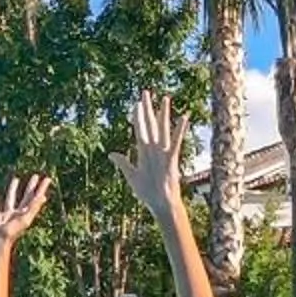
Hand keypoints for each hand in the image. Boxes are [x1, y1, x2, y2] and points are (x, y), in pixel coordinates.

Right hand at [0, 174, 51, 246]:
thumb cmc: (11, 233)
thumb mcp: (24, 219)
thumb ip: (33, 208)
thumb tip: (43, 197)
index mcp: (26, 214)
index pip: (36, 198)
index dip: (42, 189)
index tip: (47, 179)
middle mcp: (18, 214)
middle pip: (26, 197)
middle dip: (31, 187)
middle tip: (35, 176)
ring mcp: (8, 216)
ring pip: (11, 200)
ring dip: (13, 190)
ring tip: (16, 179)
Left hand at [111, 93, 184, 214]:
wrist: (160, 204)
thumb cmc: (147, 193)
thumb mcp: (131, 177)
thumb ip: (123, 163)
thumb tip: (111, 153)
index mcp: (143, 153)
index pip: (139, 130)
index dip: (137, 117)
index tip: (135, 104)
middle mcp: (154, 150)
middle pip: (150, 125)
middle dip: (147, 109)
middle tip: (145, 92)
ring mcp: (163, 153)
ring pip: (162, 129)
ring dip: (163, 114)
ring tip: (165, 98)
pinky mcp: (171, 159)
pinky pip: (175, 142)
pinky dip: (179, 130)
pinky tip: (184, 118)